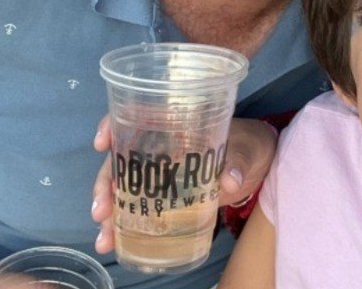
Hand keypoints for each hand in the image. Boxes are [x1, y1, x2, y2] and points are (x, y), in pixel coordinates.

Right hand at [91, 116, 277, 252]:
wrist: (259, 165)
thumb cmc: (249, 144)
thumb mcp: (246, 148)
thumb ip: (238, 161)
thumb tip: (229, 179)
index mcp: (176, 125)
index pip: (135, 118)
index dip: (113, 126)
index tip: (102, 142)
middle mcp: (162, 148)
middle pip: (122, 160)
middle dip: (105, 183)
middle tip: (102, 209)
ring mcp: (162, 174)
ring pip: (125, 188)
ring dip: (109, 211)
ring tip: (104, 237)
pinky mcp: (168, 197)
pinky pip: (139, 208)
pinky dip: (123, 225)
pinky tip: (113, 242)